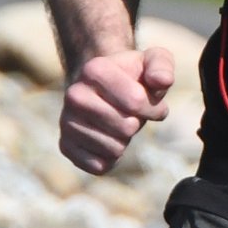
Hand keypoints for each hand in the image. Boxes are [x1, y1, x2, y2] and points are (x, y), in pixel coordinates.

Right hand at [59, 46, 174, 173]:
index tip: (150, 101)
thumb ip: (162, 66)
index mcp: (94, 70)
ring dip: (124, 140)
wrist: (101, 87)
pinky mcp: (65, 146)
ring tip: (117, 123)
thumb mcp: (153, 61)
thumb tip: (162, 81)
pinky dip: (111, 158)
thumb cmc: (133, 75)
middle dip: (137, 123)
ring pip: (114, 149)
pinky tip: (107, 139)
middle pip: (126, 127)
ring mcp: (66, 121)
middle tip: (131, 113)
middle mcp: (74, 95)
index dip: (154, 107)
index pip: (136, 101)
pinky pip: (99, 166)